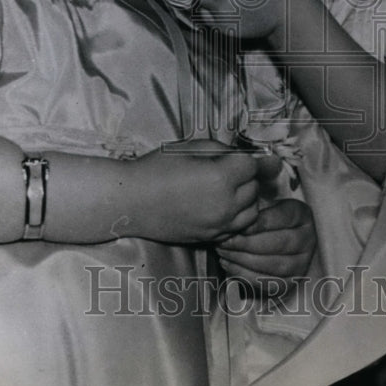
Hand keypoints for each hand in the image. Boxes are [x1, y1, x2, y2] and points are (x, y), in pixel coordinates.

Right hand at [130, 139, 280, 243]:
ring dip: (245, 198)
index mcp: (221, 178)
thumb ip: (222, 149)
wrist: (131, 202)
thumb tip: (248, 155)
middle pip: (254, 188)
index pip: (253, 166)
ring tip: (225, 188)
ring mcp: (219, 225)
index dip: (246, 158)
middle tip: (225, 168)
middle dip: (245, 176)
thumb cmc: (156, 168)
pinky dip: (236, 216)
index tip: (237, 156)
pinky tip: (219, 206)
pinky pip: (238, 227)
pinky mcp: (211, 238)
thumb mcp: (190, 147)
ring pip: (252, 211)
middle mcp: (225, 205)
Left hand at [216, 198, 315, 287]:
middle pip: (279, 243)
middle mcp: (307, 240)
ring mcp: (301, 263)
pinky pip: (267, 283)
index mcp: (302, 215)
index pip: (283, 217)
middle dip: (247, 243)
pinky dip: (244, 274)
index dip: (260, 222)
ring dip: (243, 259)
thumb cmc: (263, 219)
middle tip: (225, 240)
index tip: (239, 225)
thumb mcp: (264, 205)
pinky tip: (228, 263)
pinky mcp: (289, 282)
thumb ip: (255, 206)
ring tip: (223, 251)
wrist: (271, 240)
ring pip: (274, 265)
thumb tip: (238, 211)